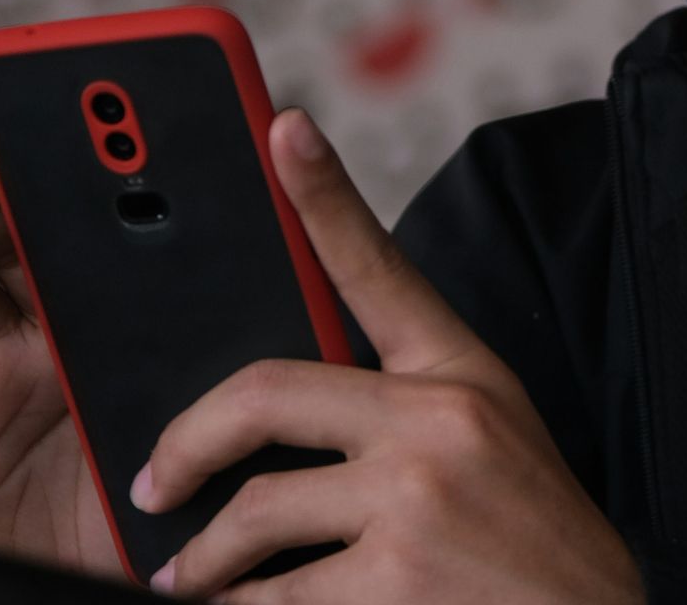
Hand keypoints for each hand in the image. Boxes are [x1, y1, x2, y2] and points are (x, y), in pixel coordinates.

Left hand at [133, 109, 643, 603]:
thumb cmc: (532, 546)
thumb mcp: (491, 441)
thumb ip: (403, 406)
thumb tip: (285, 407)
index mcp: (460, 374)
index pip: (378, 266)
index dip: (324, 192)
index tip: (281, 129)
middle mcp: (440, 419)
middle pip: (261, 394)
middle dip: (184, 447)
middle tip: (154, 484)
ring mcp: (417, 498)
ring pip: (255, 512)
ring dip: (205, 561)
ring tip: (193, 580)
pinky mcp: (395, 579)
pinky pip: (273, 594)